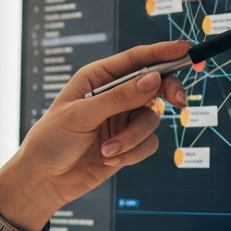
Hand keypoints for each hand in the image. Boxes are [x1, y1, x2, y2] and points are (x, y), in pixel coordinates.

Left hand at [0, 40, 189, 230]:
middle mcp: (114, 95)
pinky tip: (108, 159)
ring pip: (152, 119)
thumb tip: (154, 79)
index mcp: (97, 78)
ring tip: (107, 150)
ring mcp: (122, 119)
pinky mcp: (128, 143)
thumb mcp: (81, 115)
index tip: (185, 50)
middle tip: (178, 102)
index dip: (162, 52)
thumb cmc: (51, 140)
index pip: (135, 59)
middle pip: (155, 84)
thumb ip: (119, 98)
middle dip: (167, 92)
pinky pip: (148, 143)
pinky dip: (132, 153)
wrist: (44, 180)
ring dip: (132, 138)